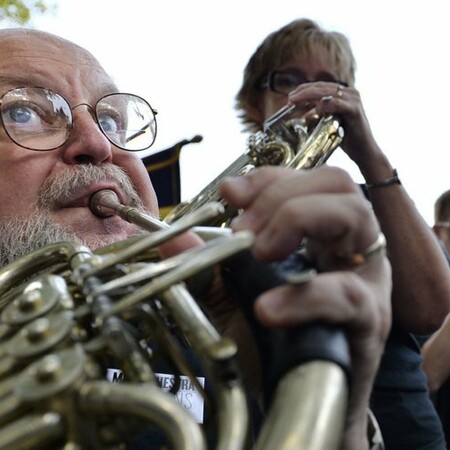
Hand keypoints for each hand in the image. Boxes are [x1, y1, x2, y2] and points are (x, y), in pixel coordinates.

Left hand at [220, 166, 391, 447]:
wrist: (293, 398)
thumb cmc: (269, 343)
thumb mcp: (230, 296)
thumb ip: (205, 266)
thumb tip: (171, 240)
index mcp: (320, 234)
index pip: (308, 179)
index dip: (270, 178)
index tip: (231, 192)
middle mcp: (349, 246)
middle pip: (337, 184)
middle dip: (282, 195)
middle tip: (246, 229)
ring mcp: (365, 280)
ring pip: (354, 215)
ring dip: (298, 219)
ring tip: (260, 251)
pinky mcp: (368, 322)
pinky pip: (346, 293)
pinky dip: (304, 295)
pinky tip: (268, 309)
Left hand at [288, 82, 381, 168]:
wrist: (364, 152)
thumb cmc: (346, 139)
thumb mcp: (330, 122)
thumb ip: (319, 114)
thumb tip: (300, 112)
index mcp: (344, 94)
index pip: (320, 86)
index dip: (303, 90)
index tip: (290, 97)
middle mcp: (350, 93)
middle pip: (321, 87)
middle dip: (302, 92)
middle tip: (289, 99)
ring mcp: (353, 99)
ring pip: (326, 93)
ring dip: (308, 96)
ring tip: (294, 102)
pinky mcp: (355, 109)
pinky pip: (335, 104)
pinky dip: (322, 107)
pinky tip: (310, 112)